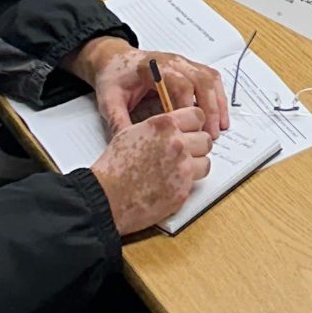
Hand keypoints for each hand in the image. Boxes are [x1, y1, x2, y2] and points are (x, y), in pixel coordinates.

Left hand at [91, 45, 231, 138]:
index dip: (187, 107)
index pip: (179, 82)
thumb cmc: (114, 77)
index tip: (188, 130)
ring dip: (217, 104)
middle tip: (209, 134)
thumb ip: (118, 121)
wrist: (115, 59)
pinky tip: (220, 115)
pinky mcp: (189, 68)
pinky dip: (218, 97)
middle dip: (209, 109)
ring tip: (219, 128)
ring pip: (209, 79)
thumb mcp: (108, 99)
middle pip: (200, 80)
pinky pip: (210, 78)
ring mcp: (183, 63)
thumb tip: (127, 144)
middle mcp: (173, 62)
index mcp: (153, 67)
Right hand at [92, 113, 213, 235]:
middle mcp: (177, 143)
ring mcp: (182, 168)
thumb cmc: (113, 166)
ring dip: (195, 166)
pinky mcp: (182, 191)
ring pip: (205, 162)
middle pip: (205, 139)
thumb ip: (158, 126)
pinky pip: (195, 183)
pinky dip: (185, 184)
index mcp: (164, 125)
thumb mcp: (132, 132)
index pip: (198, 115)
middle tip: (184, 153)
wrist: (106, 196)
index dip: (194, 124)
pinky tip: (170, 184)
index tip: (190, 131)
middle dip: (196, 146)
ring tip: (178, 170)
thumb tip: (173, 125)